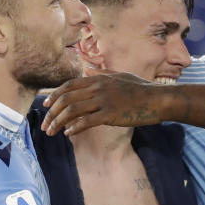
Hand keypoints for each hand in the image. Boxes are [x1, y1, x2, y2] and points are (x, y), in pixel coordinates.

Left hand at [41, 72, 161, 135]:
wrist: (158, 99)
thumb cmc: (142, 88)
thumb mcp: (121, 75)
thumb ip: (103, 73)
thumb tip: (88, 70)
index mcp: (98, 79)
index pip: (68, 86)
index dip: (54, 96)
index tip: (46, 107)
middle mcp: (98, 88)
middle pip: (66, 99)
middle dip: (52, 113)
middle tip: (46, 125)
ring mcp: (104, 100)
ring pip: (73, 111)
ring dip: (59, 123)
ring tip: (52, 133)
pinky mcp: (111, 114)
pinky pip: (87, 121)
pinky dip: (75, 127)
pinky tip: (69, 133)